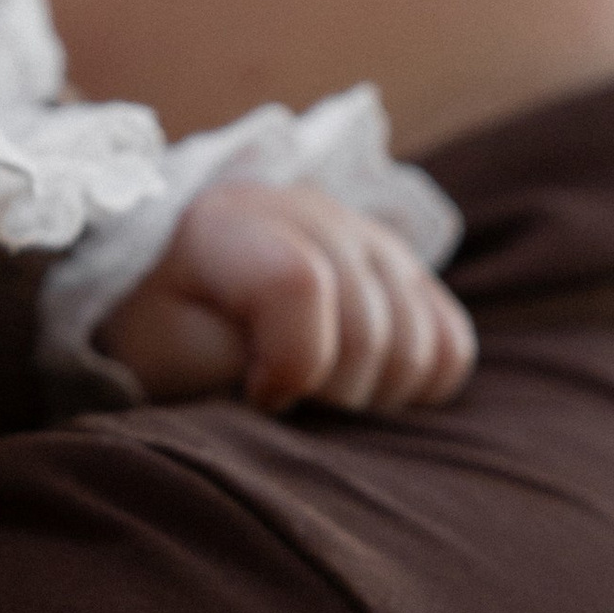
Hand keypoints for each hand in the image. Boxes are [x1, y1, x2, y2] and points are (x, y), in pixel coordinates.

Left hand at [101, 178, 476, 412]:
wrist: (173, 305)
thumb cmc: (161, 337)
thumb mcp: (164, 352)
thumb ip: (234, 359)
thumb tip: (306, 387)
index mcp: (233, 222)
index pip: (300, 285)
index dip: (287, 365)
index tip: (256, 395)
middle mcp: (311, 211)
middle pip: (370, 328)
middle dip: (328, 394)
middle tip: (283, 401)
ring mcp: (369, 236)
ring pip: (419, 344)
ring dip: (372, 394)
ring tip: (315, 394)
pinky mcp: (407, 271)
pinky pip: (452, 346)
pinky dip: (416, 385)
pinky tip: (361, 385)